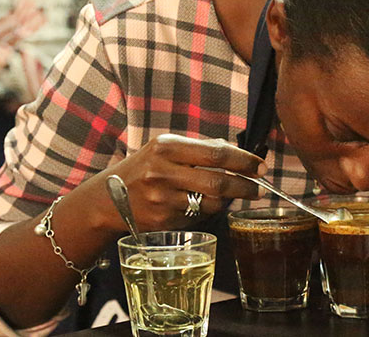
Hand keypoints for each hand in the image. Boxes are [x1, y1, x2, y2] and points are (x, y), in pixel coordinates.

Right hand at [93, 133, 266, 232]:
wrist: (107, 198)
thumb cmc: (144, 168)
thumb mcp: (165, 147)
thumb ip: (199, 148)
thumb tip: (238, 153)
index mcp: (167, 147)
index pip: (216, 154)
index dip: (244, 161)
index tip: (261, 167)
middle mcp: (163, 172)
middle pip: (218, 182)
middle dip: (246, 186)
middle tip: (260, 189)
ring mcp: (162, 199)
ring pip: (212, 203)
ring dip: (229, 201)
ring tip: (232, 195)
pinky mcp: (163, 221)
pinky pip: (198, 217)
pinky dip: (208, 211)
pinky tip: (203, 205)